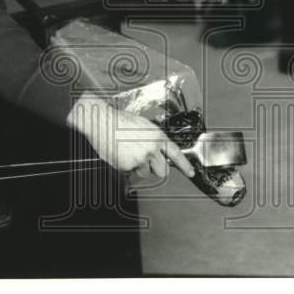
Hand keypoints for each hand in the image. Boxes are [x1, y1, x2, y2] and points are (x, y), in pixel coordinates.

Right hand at [66, 93, 194, 179]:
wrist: (102, 122)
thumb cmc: (119, 120)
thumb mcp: (143, 125)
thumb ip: (152, 139)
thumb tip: (156, 149)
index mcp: (157, 136)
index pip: (176, 154)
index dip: (185, 165)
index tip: (190, 172)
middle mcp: (151, 149)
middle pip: (162, 170)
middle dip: (156, 168)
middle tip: (146, 161)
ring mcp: (139, 159)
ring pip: (144, 173)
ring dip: (139, 167)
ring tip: (128, 153)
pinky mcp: (127, 166)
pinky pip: (129, 172)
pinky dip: (125, 166)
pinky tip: (120, 154)